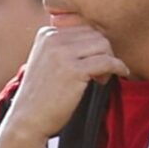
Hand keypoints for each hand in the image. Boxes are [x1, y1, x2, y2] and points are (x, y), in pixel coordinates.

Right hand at [6, 25, 128, 145]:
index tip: (93, 63)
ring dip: (110, 60)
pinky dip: (118, 67)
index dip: (93, 46)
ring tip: (101, 77)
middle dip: (104, 52)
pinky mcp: (73, 70)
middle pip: (95, 34)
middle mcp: (53, 38)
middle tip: (101, 72)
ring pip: (103, 45)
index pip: (84, 28)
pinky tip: (120, 73)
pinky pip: (107, 61)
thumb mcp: (48, 61)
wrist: (28, 120)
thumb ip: (65, 46)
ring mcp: (62, 53)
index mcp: (47, 33)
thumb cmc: (42, 95)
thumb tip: (100, 38)